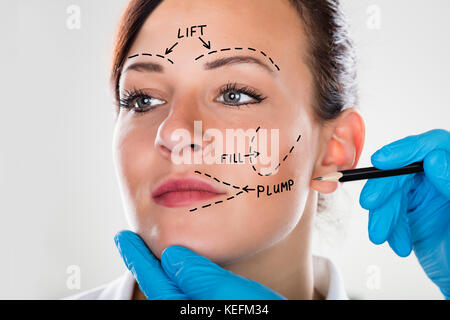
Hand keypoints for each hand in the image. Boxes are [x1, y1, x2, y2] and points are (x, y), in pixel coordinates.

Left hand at [114, 230, 285, 299]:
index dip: (137, 256)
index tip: (123, 236)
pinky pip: (190, 292)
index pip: (154, 279)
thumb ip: (197, 276)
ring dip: (163, 269)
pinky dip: (182, 277)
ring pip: (175, 289)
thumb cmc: (257, 314)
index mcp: (184, 310)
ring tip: (155, 252)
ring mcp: (201, 312)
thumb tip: (171, 256)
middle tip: (132, 241)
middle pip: (160, 286)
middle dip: (146, 263)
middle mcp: (190, 312)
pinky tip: (186, 269)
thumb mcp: (228, 293)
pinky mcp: (214, 309)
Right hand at [359, 129, 449, 298]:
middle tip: (371, 204)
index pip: (434, 145)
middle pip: (405, 171)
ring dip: (383, 215)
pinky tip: (398, 243)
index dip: (406, 149)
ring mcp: (426, 195)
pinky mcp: (413, 213)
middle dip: (385, 189)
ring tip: (381, 235)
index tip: (382, 160)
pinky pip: (392, 214)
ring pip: (393, 194)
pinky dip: (389, 228)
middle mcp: (440, 178)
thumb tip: (435, 159)